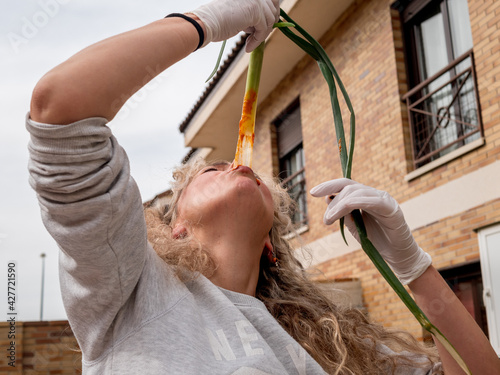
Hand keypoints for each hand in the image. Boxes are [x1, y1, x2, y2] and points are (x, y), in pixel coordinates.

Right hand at [191, 0, 279, 51]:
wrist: (206, 22)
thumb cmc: (218, 19)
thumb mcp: (240, 12)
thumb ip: (252, 12)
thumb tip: (264, 21)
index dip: (271, 12)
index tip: (267, 25)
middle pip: (274, 8)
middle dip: (269, 24)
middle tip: (259, 36)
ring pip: (270, 20)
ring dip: (261, 34)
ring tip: (249, 42)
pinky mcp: (255, 10)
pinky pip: (264, 29)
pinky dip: (258, 40)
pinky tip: (248, 46)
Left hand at [310, 178, 430, 284]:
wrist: (398, 256)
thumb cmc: (377, 241)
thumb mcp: (354, 227)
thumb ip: (342, 214)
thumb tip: (327, 199)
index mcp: (364, 197)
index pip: (345, 185)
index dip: (328, 186)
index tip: (312, 193)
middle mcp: (374, 195)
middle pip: (349, 187)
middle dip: (332, 200)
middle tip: (325, 219)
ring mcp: (384, 199)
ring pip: (357, 192)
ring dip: (339, 205)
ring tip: (329, 219)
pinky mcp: (392, 208)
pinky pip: (372, 200)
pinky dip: (355, 203)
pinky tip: (343, 210)